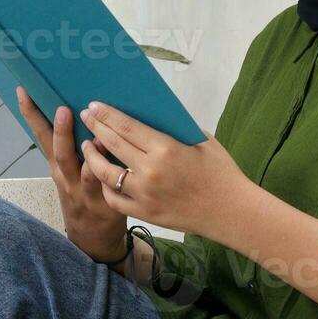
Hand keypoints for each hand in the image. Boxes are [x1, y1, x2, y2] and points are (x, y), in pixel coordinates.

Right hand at [17, 86, 126, 262]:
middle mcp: (68, 178)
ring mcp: (88, 192)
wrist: (93, 239)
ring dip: (93, 154)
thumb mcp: (69, 173)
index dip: (31, 115)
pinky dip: (116, 175)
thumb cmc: (83, 195)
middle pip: (61, 154)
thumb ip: (73, 146)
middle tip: (63, 109)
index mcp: (58, 166)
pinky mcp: (109, 204)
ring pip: (89, 172)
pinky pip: (113, 188)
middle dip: (62, 132)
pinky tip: (123, 163)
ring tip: (96, 136)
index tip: (23, 91)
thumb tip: (81, 106)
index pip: (41, 136)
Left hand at [78, 101, 249, 236]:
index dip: (107, 114)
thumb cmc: (221, 172)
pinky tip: (103, 175)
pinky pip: (114, 199)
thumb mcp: (202, 140)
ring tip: (87, 146)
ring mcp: (144, 194)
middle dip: (95, 127)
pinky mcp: (144, 213)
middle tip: (86, 116)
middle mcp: (150, 171)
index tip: (94, 105)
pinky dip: (106, 186)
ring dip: (92, 156)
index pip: (126, 126)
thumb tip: (150, 118)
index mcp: (166, 148)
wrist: (231, 211)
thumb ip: (175, 129)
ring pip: (105, 173)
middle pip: (112, 144)